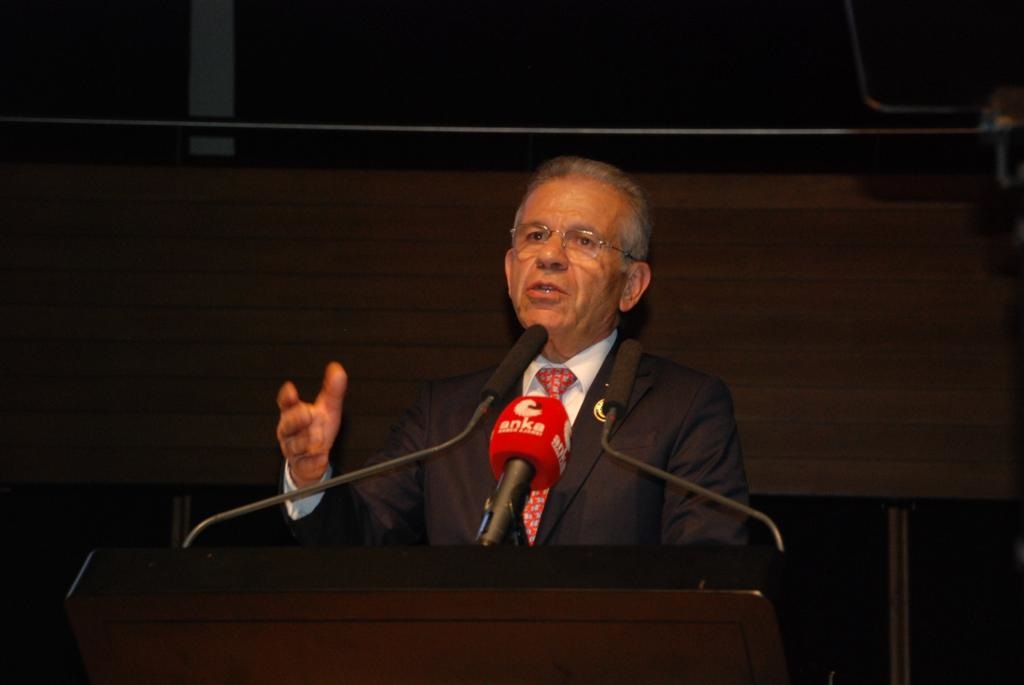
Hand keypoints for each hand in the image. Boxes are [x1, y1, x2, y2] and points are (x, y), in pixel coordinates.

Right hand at [276, 362, 347, 486]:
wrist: (314, 459)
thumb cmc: (317, 429)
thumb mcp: (327, 409)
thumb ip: (332, 390)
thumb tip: (337, 370)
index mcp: (293, 414)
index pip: (286, 404)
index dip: (286, 397)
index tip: (290, 390)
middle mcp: (290, 432)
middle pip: (287, 425)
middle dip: (295, 420)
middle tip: (307, 414)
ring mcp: (294, 450)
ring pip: (296, 446)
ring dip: (306, 441)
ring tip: (318, 439)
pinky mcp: (301, 466)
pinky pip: (304, 465)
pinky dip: (313, 462)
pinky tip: (321, 457)